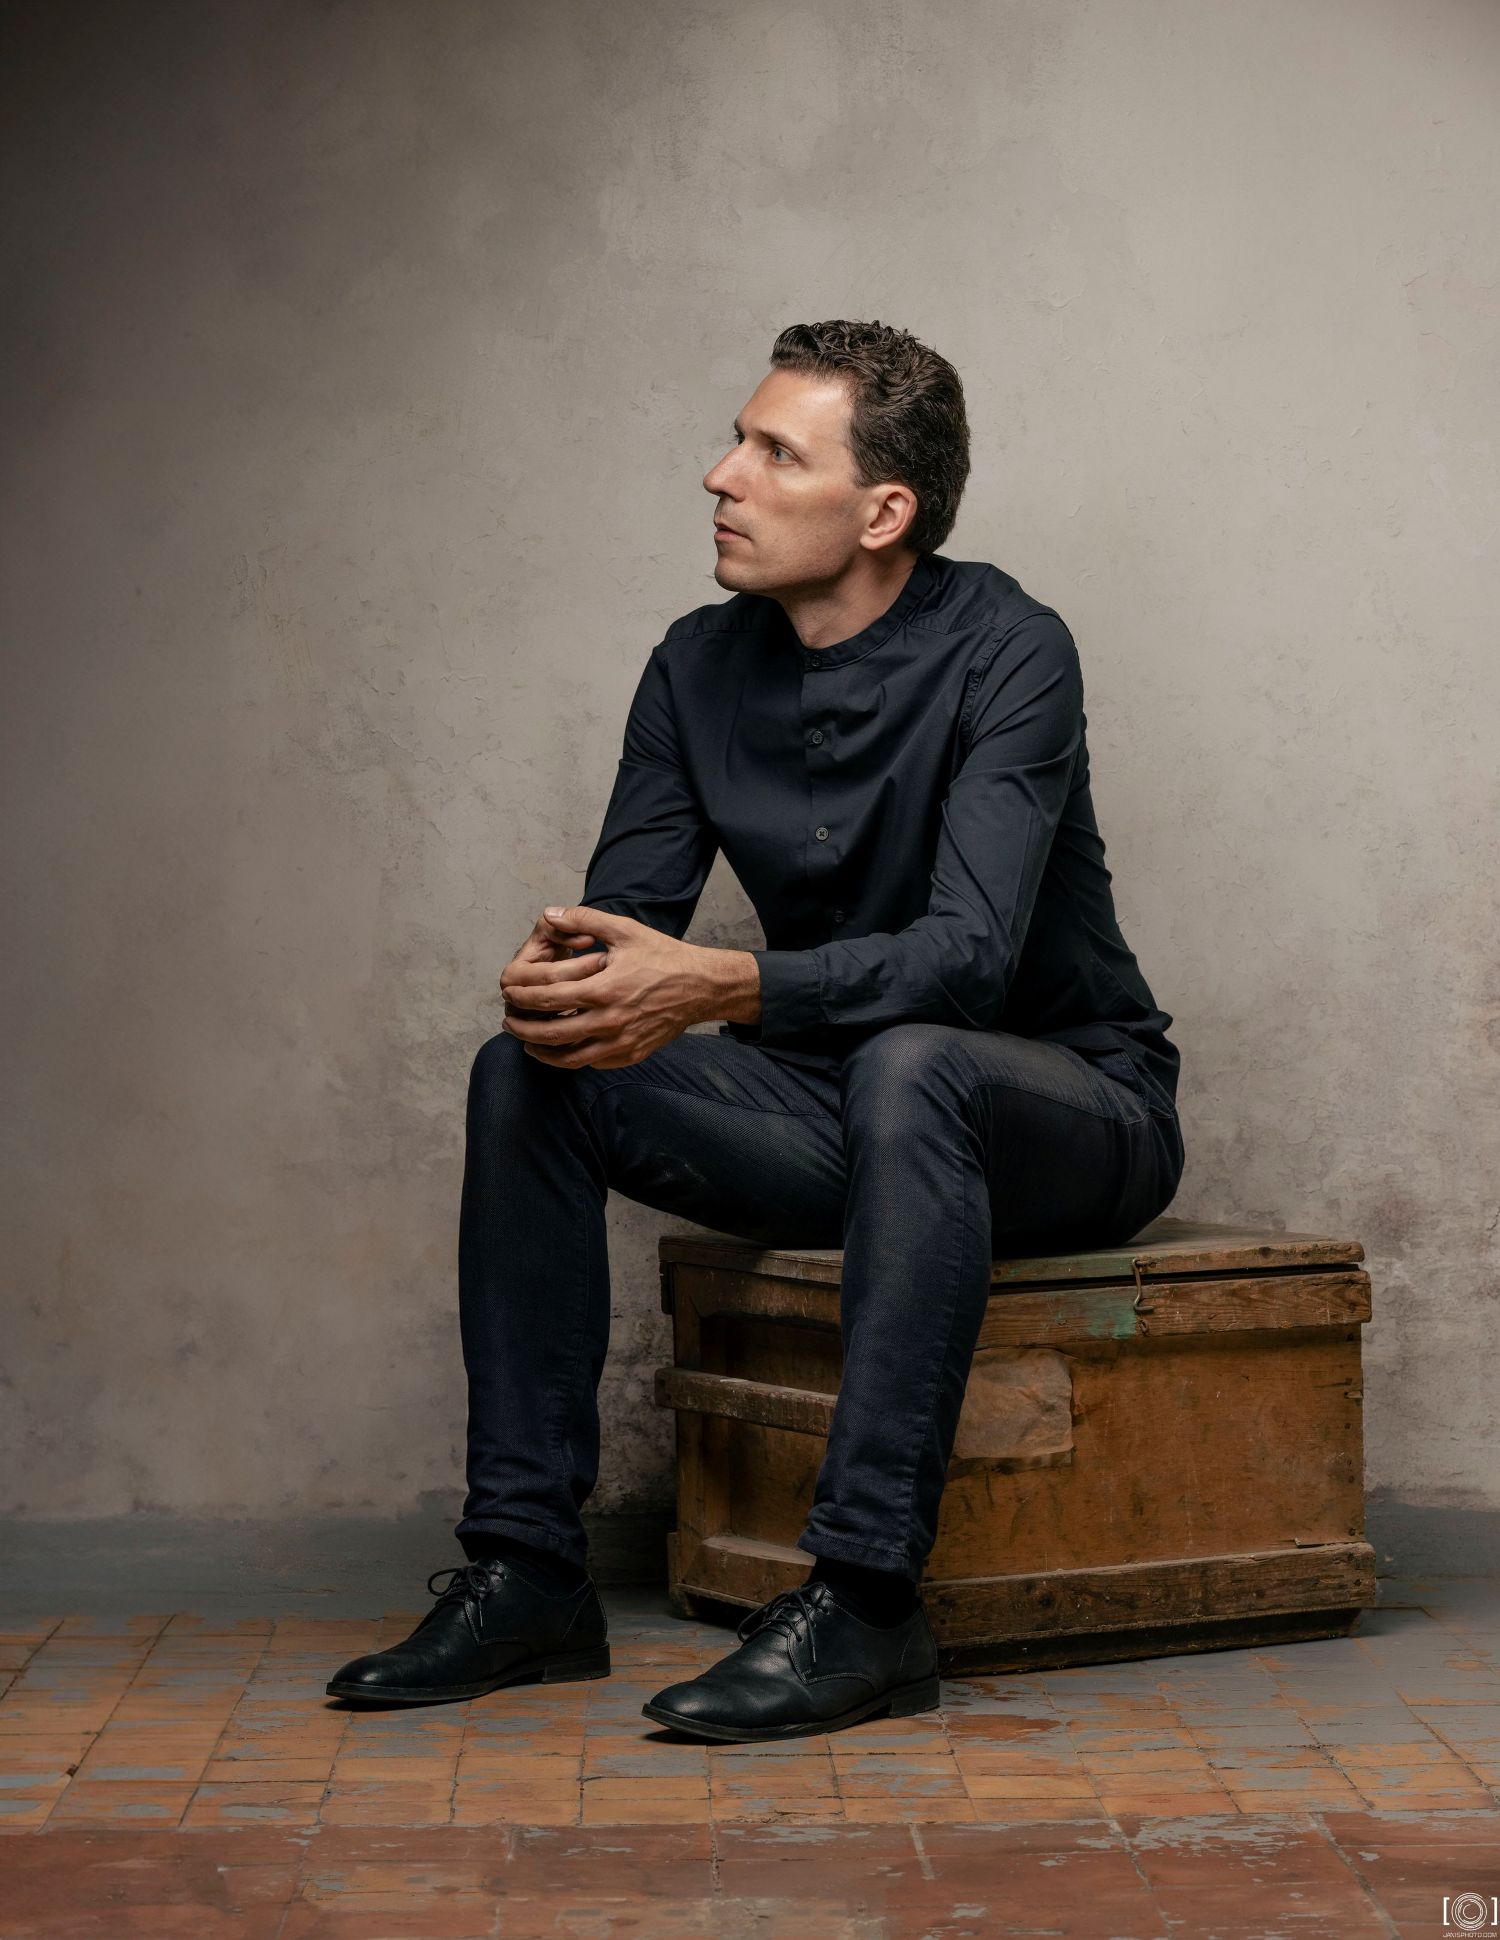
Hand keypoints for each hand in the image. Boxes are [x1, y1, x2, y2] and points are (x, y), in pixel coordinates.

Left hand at [499, 905, 710, 1069]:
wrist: (701, 986)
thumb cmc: (662, 956)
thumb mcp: (624, 931)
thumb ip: (584, 920)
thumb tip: (550, 914)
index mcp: (603, 989)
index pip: (547, 998)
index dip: (521, 996)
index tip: (508, 993)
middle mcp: (609, 1020)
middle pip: (551, 1034)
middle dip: (522, 1029)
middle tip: (508, 1022)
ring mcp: (620, 1042)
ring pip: (568, 1058)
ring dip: (541, 1052)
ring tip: (527, 1043)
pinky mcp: (631, 1054)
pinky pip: (592, 1062)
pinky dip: (570, 1058)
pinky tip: (561, 1049)